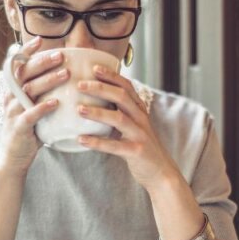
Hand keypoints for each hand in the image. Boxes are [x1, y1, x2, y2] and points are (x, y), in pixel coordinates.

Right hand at [0, 38, 69, 175]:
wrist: (14, 158)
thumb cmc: (29, 131)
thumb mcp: (34, 107)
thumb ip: (43, 93)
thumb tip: (65, 75)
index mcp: (14, 91)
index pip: (18, 66)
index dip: (27, 52)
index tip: (40, 40)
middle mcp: (11, 98)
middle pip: (24, 74)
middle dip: (43, 62)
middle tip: (61, 55)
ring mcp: (13, 112)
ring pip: (28, 91)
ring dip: (47, 81)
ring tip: (65, 74)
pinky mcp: (19, 128)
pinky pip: (30, 115)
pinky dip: (43, 107)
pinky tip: (56, 102)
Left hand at [75, 66, 181, 190]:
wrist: (160, 171)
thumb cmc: (140, 146)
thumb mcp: (133, 126)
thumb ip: (119, 113)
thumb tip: (93, 101)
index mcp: (139, 110)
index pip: (127, 87)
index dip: (112, 76)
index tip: (94, 68)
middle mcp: (141, 119)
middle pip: (122, 97)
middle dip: (101, 88)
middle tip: (80, 85)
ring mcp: (140, 135)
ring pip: (119, 119)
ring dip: (98, 113)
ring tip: (78, 109)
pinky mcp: (136, 152)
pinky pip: (115, 146)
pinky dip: (97, 142)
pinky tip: (81, 139)